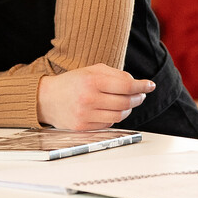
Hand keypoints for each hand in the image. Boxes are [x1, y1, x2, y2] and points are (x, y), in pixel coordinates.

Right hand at [36, 63, 154, 130]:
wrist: (46, 99)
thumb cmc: (72, 83)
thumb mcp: (91, 70)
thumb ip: (114, 74)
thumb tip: (136, 83)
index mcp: (91, 80)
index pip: (126, 85)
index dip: (142, 86)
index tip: (150, 85)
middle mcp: (88, 98)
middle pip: (125, 102)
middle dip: (137, 98)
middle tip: (140, 94)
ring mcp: (85, 115)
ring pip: (119, 116)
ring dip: (128, 109)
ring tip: (127, 102)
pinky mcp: (83, 127)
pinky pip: (108, 124)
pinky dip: (114, 117)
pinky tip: (111, 110)